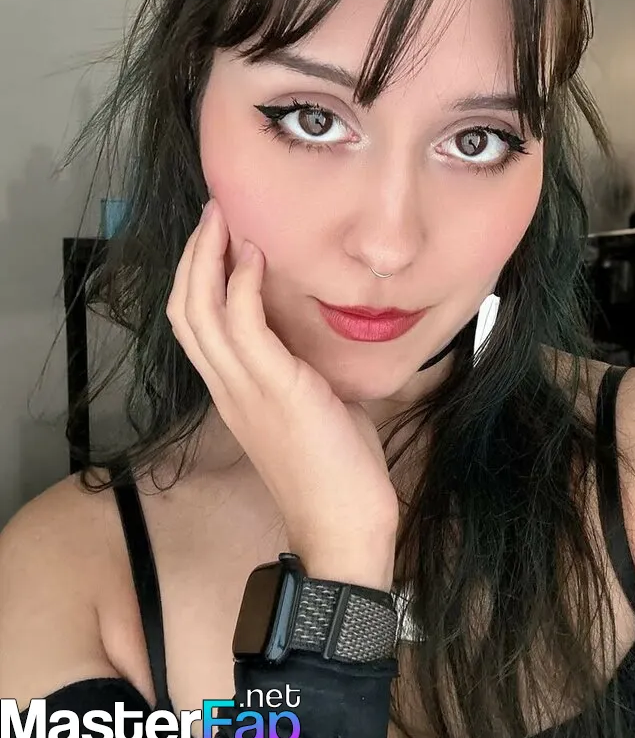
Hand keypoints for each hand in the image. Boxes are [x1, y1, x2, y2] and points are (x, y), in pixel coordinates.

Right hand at [166, 198, 397, 590]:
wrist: (345, 527)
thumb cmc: (337, 470)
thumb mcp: (316, 407)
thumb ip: (305, 370)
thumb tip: (321, 338)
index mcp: (236, 391)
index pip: (197, 324)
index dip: (199, 275)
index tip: (220, 234)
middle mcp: (229, 387)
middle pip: (186, 309)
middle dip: (195, 254)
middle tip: (215, 210)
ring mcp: (245, 389)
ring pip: (201, 311)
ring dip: (209, 257)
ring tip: (224, 216)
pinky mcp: (275, 389)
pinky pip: (243, 326)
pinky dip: (243, 285)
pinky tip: (256, 255)